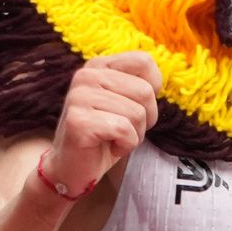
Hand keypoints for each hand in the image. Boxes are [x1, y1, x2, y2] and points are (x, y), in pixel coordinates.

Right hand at [45, 51, 159, 200]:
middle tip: (125, 131)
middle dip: (145, 118)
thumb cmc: (104, 137)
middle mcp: (86, 76)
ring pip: (137, 113)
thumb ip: (137, 85)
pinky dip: (125, 146)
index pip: (143, 61)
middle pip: (145, 91)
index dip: (153, 89)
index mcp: (98, 66)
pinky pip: (124, 130)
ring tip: (114, 140)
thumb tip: (158, 82)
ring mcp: (79, 97)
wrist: (72, 169)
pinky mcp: (78, 121)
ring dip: (134, 134)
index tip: (137, 108)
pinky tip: (109, 147)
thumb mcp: (124, 103)